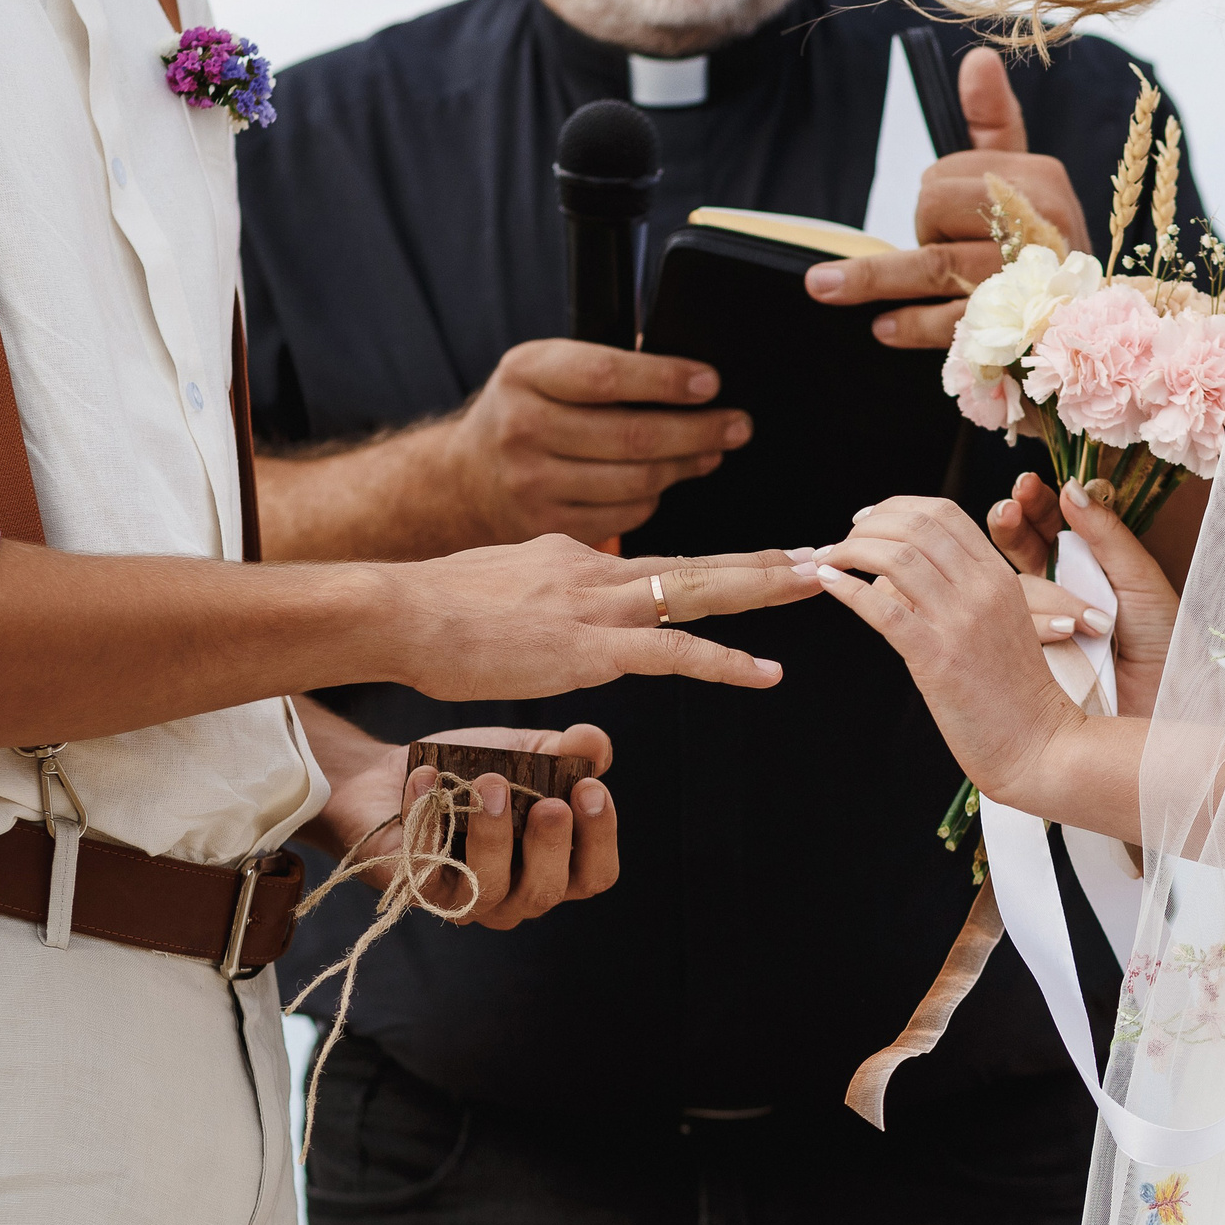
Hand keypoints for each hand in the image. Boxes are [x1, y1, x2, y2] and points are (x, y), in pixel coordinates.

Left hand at [319, 724, 618, 929]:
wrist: (388, 776)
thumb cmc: (468, 771)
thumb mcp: (525, 752)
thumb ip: (565, 750)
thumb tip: (595, 742)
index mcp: (550, 865)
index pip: (593, 875)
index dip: (599, 839)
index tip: (590, 789)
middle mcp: (513, 894)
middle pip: (545, 891)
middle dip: (551, 847)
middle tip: (550, 803)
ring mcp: (464, 899)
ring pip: (489, 888)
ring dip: (494, 836)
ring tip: (491, 783)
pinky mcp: (414, 888)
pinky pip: (427, 866)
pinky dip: (429, 818)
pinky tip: (427, 776)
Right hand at [390, 537, 819, 701]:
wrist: (397, 611)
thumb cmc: (431, 612)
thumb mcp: (499, 591)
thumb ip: (539, 599)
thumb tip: (553, 614)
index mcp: (575, 559)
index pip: (660, 563)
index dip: (717, 565)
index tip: (762, 560)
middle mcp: (596, 570)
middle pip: (700, 563)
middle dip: (768, 560)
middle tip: (826, 552)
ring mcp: (596, 605)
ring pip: (702, 592)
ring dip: (767, 588)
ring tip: (821, 582)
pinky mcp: (590, 647)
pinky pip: (674, 654)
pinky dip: (726, 662)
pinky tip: (768, 673)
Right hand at [441, 338, 750, 543]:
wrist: (465, 480)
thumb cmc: (526, 412)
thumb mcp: (545, 369)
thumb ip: (604, 366)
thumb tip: (688, 375)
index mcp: (525, 373)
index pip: (606, 374)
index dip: (665, 379)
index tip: (710, 383)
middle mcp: (522, 427)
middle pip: (632, 435)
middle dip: (698, 430)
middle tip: (737, 425)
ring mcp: (532, 483)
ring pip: (636, 480)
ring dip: (685, 466)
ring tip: (710, 452)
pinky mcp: (548, 527)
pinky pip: (625, 515)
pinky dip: (654, 498)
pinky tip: (665, 482)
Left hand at [801, 48, 1089, 348]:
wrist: (1080, 328)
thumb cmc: (1038, 248)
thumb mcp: (1021, 181)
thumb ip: (993, 124)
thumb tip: (979, 59)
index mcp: (1041, 180)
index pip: (950, 172)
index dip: (932, 197)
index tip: (945, 220)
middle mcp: (1042, 224)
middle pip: (936, 210)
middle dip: (921, 230)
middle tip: (939, 251)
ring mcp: (1028, 280)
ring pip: (934, 265)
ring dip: (875, 277)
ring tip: (823, 286)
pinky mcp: (1013, 331)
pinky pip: (947, 321)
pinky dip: (910, 324)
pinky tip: (882, 327)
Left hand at [809, 498, 1079, 805]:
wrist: (1039, 745)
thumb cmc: (1012, 692)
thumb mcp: (1000, 622)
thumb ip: (959, 591)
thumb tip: (892, 574)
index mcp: (999, 576)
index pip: (943, 513)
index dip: (895, 508)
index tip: (865, 520)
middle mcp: (983, 589)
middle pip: (916, 526)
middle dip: (867, 525)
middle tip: (840, 543)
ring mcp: (962, 621)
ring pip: (897, 557)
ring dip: (850, 551)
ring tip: (827, 561)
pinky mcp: (938, 658)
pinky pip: (883, 609)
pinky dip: (848, 589)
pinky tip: (828, 584)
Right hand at [990, 475, 1179, 715]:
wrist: (1167, 708)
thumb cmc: (1165, 645)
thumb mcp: (1140, 581)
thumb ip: (1105, 536)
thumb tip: (1071, 488)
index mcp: (1085, 570)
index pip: (1048, 526)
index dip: (1034, 504)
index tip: (1027, 485)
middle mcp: (1055, 595)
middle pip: (1017, 550)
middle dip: (1008, 524)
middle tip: (1008, 509)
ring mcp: (1035, 628)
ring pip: (1008, 589)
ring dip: (1027, 581)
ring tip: (1056, 585)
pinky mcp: (1024, 660)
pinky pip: (1008, 630)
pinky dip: (1028, 623)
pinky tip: (1054, 630)